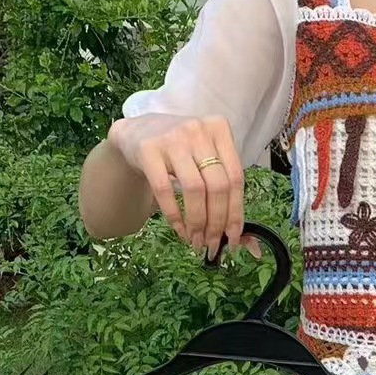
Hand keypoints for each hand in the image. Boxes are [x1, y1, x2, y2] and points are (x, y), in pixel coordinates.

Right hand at [106, 112, 258, 258]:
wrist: (137, 133)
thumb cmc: (180, 151)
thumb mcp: (204, 157)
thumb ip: (222, 184)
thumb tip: (238, 234)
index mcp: (219, 130)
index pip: (236, 178)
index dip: (236, 213)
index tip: (233, 238)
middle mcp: (199, 131)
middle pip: (218, 186)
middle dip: (217, 222)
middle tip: (212, 244)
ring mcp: (173, 139)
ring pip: (195, 189)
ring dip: (198, 222)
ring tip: (196, 240)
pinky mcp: (149, 150)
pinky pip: (165, 191)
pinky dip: (175, 216)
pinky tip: (180, 230)